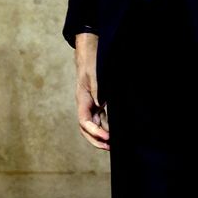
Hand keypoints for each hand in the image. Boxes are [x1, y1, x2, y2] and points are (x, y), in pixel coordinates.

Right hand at [75, 32, 109, 150]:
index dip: (94, 132)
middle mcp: (86, 104)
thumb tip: (100, 104)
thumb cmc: (91, 62)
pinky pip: (101, 116)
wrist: (90, 51)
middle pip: (87, 128)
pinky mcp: (98, 100)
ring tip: (114, 143)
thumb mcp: (94, 75)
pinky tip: (115, 129)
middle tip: (109, 147)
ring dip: (102, 134)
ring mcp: (91, 103)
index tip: (106, 137)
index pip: (84, 122)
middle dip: (96, 140)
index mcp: (82, 100)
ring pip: (94, 124)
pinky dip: (106, 124)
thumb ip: (97, 90)